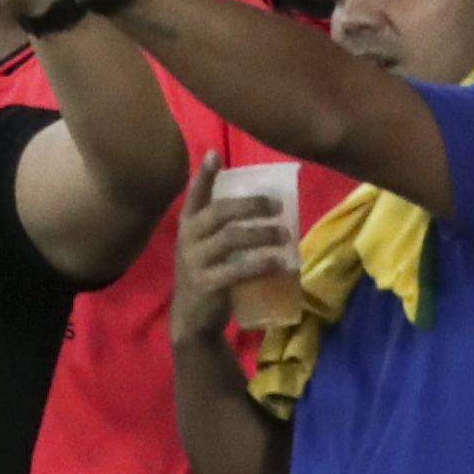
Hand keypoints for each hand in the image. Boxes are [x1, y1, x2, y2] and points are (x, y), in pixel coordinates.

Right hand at [168, 158, 297, 345]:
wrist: (193, 319)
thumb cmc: (208, 273)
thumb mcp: (208, 245)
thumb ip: (226, 226)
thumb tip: (269, 204)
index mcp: (189, 224)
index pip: (194, 194)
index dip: (203, 175)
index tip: (214, 154)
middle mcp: (188, 238)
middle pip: (219, 212)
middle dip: (251, 205)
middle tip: (279, 206)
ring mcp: (195, 262)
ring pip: (231, 237)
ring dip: (262, 233)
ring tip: (286, 234)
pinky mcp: (206, 284)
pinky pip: (236, 269)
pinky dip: (260, 264)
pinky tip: (278, 262)